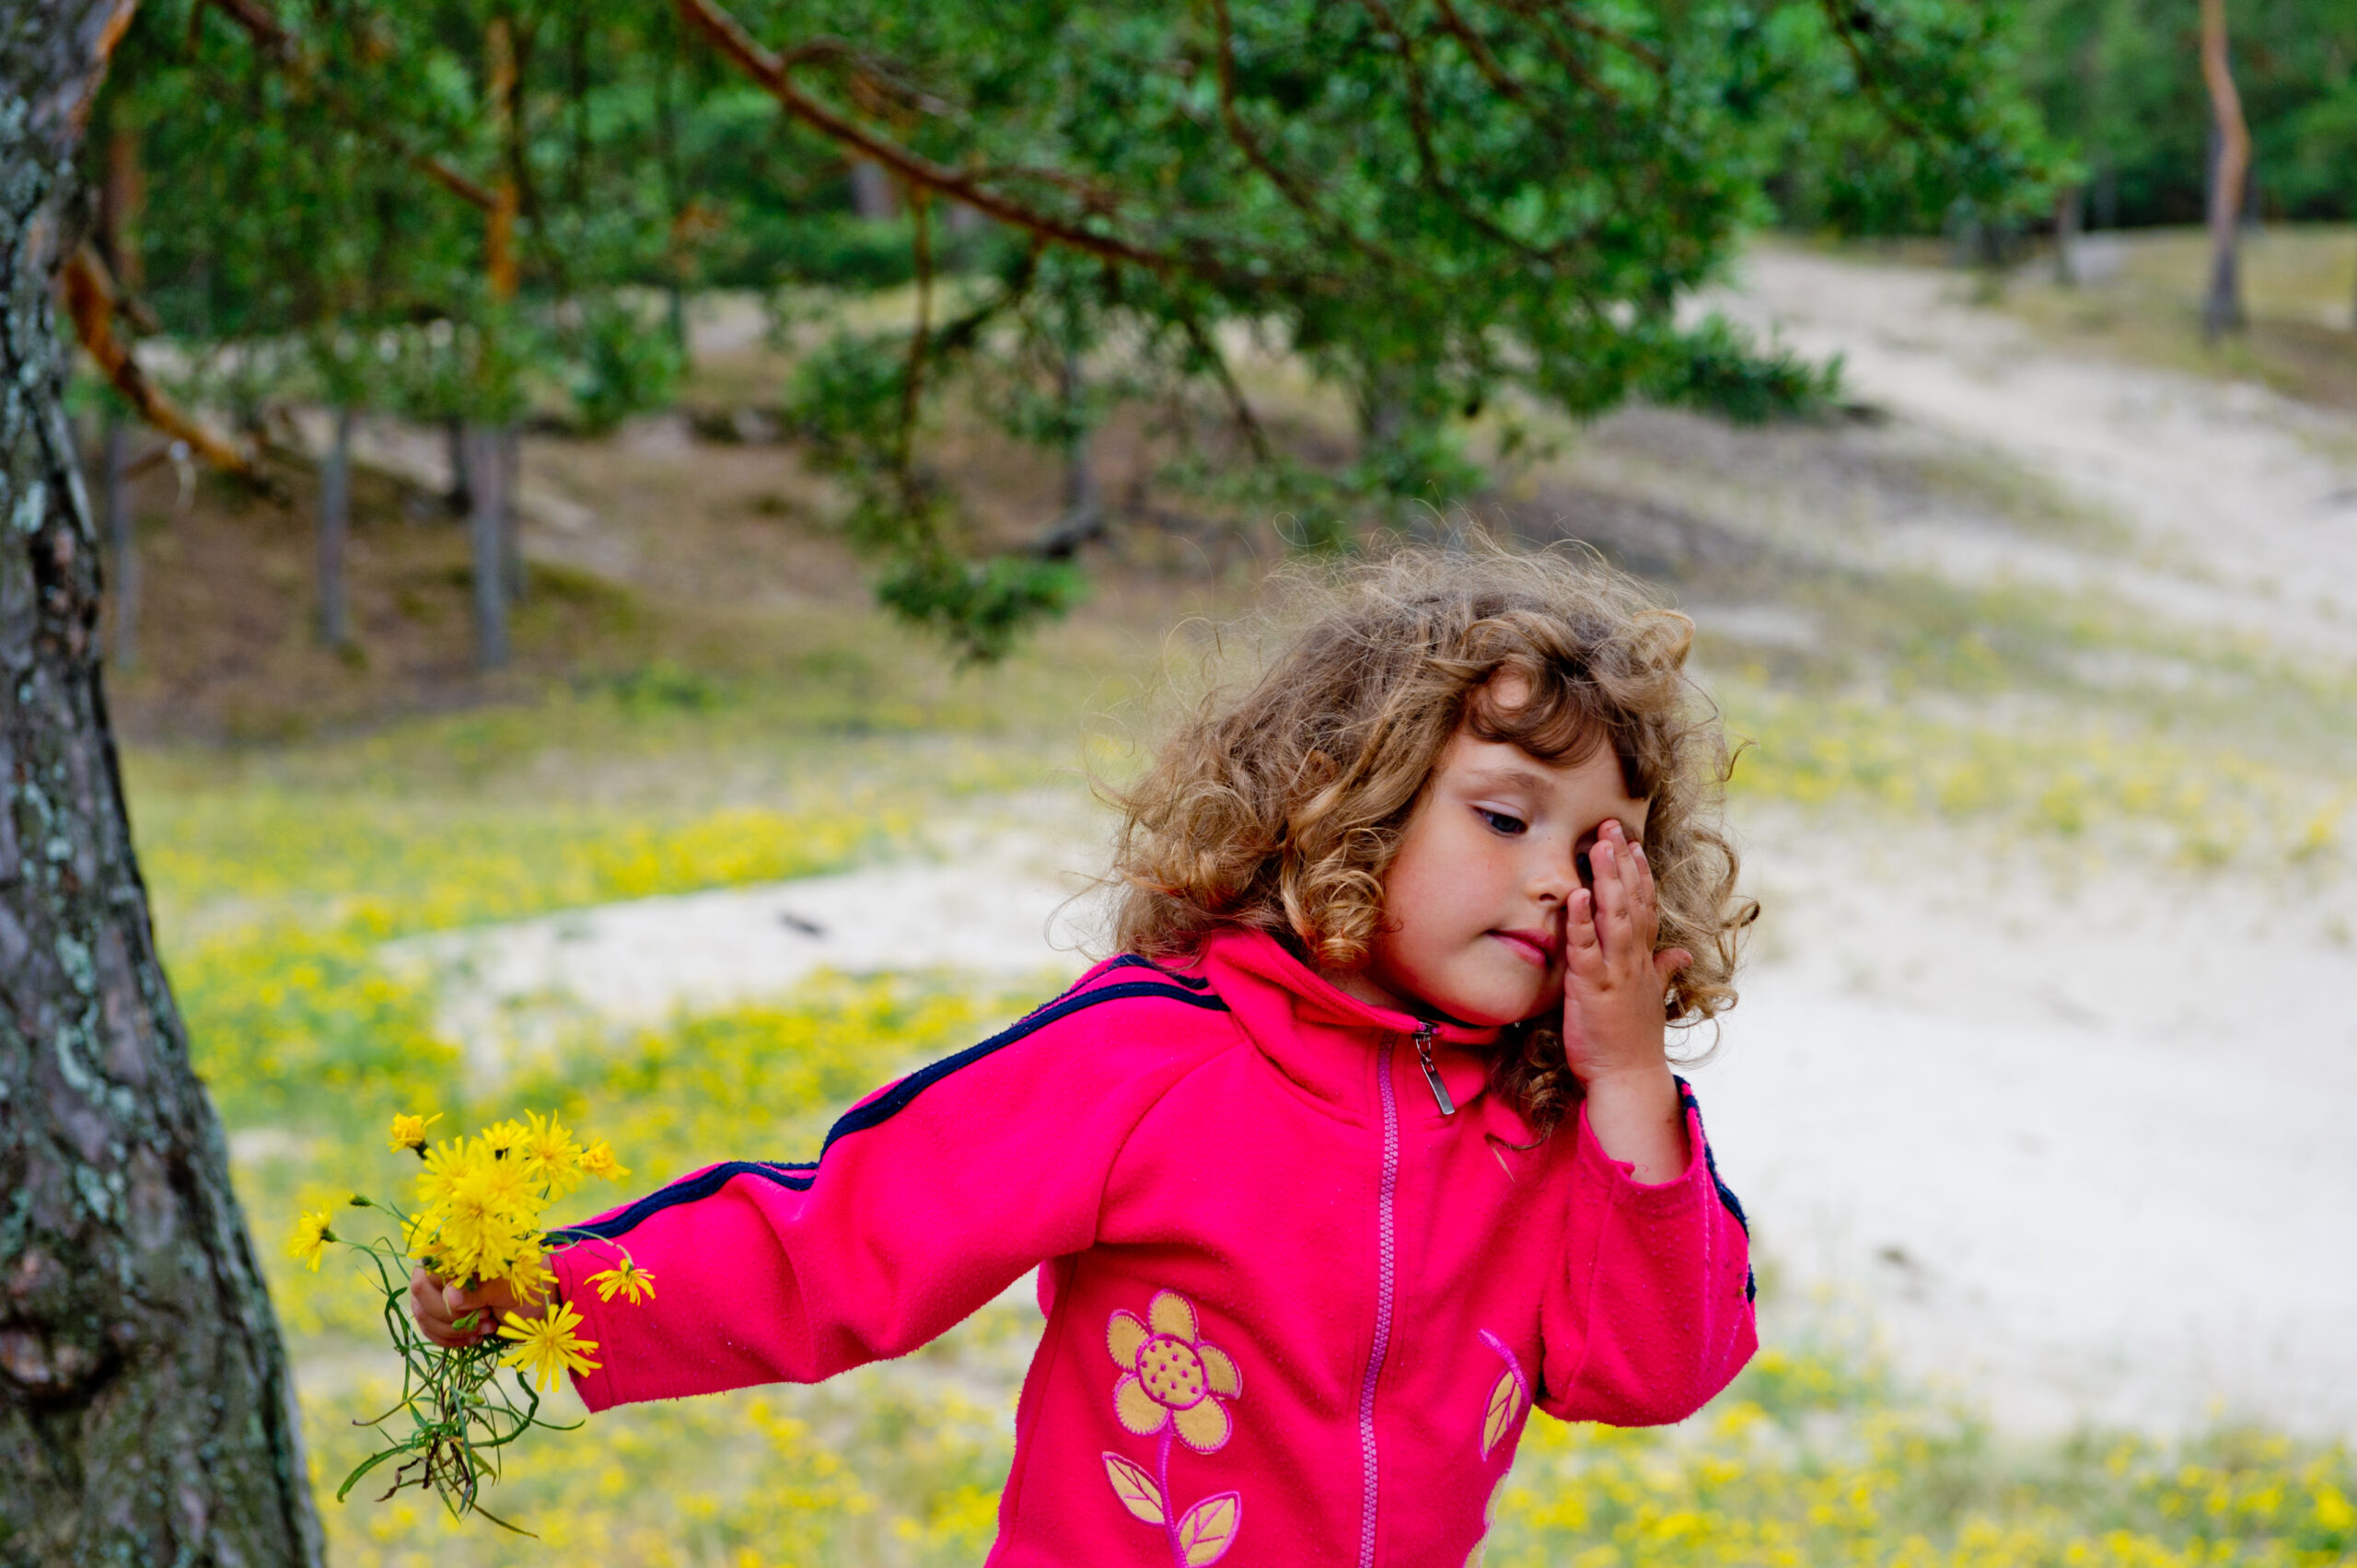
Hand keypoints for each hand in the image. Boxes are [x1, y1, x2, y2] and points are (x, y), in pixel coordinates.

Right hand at [408, 1267, 531, 1349]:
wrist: (534, 1302)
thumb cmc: (523, 1285)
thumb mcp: (507, 1287)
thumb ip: (479, 1290)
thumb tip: (449, 1297)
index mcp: (454, 1252)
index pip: (430, 1271)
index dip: (450, 1294)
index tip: (482, 1306)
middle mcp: (437, 1270)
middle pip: (422, 1295)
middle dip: (453, 1314)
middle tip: (486, 1316)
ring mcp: (433, 1293)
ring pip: (424, 1316)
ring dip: (455, 1329)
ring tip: (488, 1326)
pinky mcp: (437, 1314)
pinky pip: (430, 1331)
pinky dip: (452, 1339)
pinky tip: (475, 1337)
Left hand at [1560, 819, 1692, 1180]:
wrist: (1628, 1078)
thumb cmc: (1632, 1039)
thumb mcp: (1650, 998)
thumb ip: (1664, 971)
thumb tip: (1683, 955)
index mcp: (1643, 959)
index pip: (1644, 906)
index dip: (1639, 873)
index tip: (1631, 842)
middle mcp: (1633, 959)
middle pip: (1631, 901)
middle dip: (1622, 862)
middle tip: (1611, 825)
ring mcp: (1615, 972)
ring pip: (1614, 917)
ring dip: (1609, 880)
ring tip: (1602, 846)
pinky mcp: (1593, 988)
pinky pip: (1586, 948)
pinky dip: (1582, 921)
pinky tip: (1578, 894)